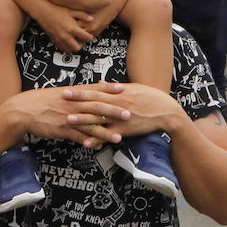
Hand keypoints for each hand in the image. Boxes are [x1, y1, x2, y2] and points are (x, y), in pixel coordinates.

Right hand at [31, 5, 94, 53]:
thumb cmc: (56, 9)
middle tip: (82, 40)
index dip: (90, 37)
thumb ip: (83, 15)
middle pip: (77, 47)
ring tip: (75, 41)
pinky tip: (67, 41)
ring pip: (69, 50)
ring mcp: (59, 38)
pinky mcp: (54, 39)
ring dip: (73, 47)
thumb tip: (91, 18)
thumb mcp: (71, 10)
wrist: (43, 11)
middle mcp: (65, 35)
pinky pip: (61, 48)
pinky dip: (66, 47)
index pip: (85, 37)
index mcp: (72, 28)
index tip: (90, 36)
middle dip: (81, 45)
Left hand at [62, 81, 187, 141]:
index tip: (67, 90)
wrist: (166, 112)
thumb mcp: (133, 88)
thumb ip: (116, 87)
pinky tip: (86, 143)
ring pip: (99, 119)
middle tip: (60, 101)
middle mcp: (118, 104)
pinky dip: (97, 139)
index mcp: (119, 93)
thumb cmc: (151, 98)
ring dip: (83, 120)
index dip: (81, 91)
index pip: (96, 91)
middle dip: (76, 102)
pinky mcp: (125, 130)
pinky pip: (108, 135)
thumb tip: (100, 83)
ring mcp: (121, 118)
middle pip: (94, 103)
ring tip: (68, 120)